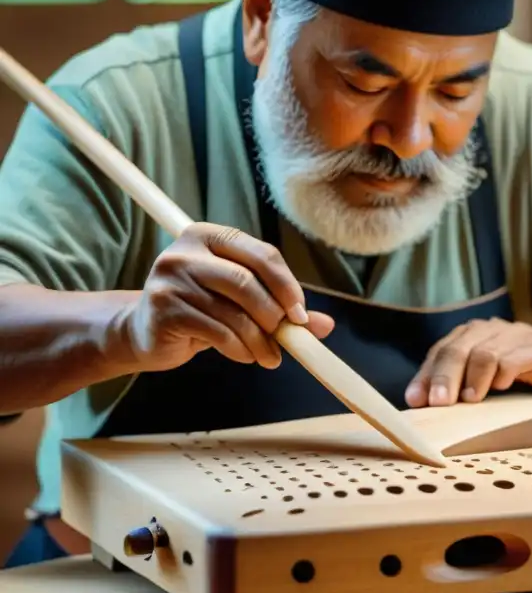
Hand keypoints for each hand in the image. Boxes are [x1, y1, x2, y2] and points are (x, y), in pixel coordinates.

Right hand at [114, 223, 334, 370]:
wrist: (144, 332)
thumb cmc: (201, 311)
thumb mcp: (240, 303)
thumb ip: (281, 308)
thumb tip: (325, 325)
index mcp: (210, 236)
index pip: (262, 254)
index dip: (287, 285)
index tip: (301, 315)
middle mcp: (186, 251)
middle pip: (248, 282)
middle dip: (275, 316)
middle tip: (287, 338)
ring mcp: (170, 277)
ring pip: (234, 312)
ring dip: (260, 340)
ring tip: (269, 356)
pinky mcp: (163, 307)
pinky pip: (217, 331)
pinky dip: (239, 348)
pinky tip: (245, 355)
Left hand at [404, 319, 531, 407]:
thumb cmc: (525, 379)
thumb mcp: (489, 385)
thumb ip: (462, 389)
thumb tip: (426, 409)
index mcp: (471, 337)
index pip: (440, 353)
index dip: (426, 377)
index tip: (416, 401)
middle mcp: (489, 331)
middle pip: (457, 350)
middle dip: (444, 378)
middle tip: (438, 404)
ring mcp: (514, 335)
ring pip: (484, 352)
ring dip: (474, 378)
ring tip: (470, 401)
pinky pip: (513, 357)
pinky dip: (503, 374)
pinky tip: (502, 388)